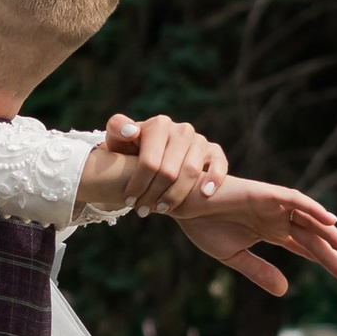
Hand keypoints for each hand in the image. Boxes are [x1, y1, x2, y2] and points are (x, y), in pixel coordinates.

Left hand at [100, 112, 226, 213]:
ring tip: (161, 209)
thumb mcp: (118, 139)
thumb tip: (131, 131)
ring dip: (175, 196)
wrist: (148, 154)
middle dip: (153, 194)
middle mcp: (182, 130)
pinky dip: (214, 179)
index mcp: (159, 125)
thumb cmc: (130, 149)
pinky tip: (204, 194)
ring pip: (190, 172)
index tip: (129, 201)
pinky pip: (218, 165)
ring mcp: (199, 140)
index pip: (149, 161)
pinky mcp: (213, 151)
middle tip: (142, 210)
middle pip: (169, 171)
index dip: (138, 184)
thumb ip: (118, 128)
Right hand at [175, 177, 336, 298]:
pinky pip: (296, 200)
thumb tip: (285, 291)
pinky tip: (331, 221)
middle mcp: (278, 218)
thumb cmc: (203, 225)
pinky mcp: (266, 194)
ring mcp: (274, 205)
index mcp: (271, 232)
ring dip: (330, 234)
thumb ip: (259, 272)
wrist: (182, 205)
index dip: (327, 260)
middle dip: (334, 254)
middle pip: (313, 238)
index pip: (306, 248)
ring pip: (310, 221)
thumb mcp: (234, 256)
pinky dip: (314, 208)